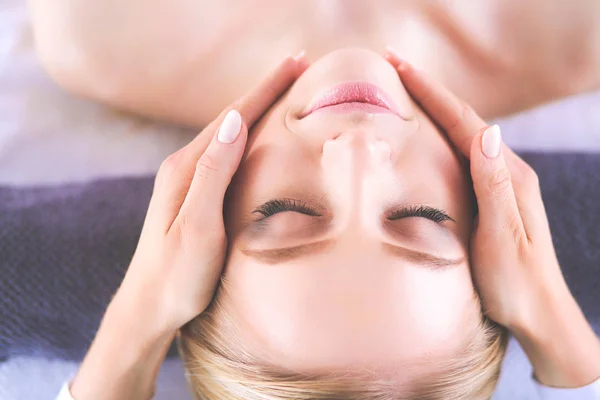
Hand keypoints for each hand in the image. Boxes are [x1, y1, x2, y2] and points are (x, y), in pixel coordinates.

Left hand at [69, 54, 308, 399]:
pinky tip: (257, 137)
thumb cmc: (176, 276)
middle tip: (298, 67)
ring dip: (257, 109)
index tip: (296, 63)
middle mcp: (184, 167)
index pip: (234, 117)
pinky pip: (224, 154)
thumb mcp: (197, 227)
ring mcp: (186, 180)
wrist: (147, 308)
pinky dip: (247, 136)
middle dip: (265, 90)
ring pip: (228, 134)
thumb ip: (213, 173)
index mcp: (187, 169)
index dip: (266, 88)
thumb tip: (233, 121)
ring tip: (284, 92)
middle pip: (231, 118)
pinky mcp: (192, 195)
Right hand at [385, 50, 599, 387]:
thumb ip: (495, 185)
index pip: (465, 122)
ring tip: (405, 90)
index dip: (432, 93)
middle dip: (430, 90)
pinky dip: (442, 134)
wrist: (541, 314)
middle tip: (394, 65)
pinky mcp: (494, 196)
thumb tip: (487, 131)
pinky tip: (429, 134)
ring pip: (464, 133)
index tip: (399, 66)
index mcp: (508, 176)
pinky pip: (464, 154)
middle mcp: (507, 172)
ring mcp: (502, 183)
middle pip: (465, 119)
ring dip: (435, 108)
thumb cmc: (518, 283)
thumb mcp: (503, 237)